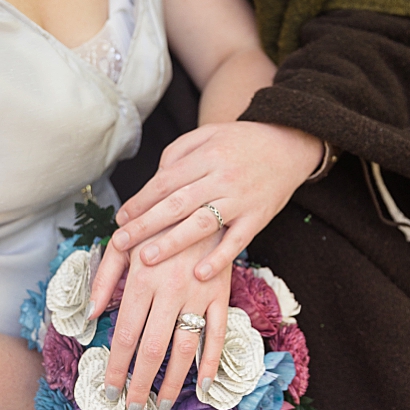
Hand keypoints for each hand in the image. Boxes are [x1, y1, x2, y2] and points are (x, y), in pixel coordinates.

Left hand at [89, 229, 231, 409]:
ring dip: (173, 380)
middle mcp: (169, 289)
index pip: (124, 333)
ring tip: (161, 404)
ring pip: (185, 347)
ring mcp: (198, 294)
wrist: (198, 202)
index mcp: (141, 279)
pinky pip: (218, 334)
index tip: (109, 390)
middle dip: (140, 383)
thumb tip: (88, 316)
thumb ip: (102, 279)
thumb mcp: (120, 243)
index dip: (116, 366)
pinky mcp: (221, 294)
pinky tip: (204, 385)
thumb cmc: (152, 225)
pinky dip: (212, 362)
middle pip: (151, 348)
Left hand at [108, 122, 320, 282]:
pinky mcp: (259, 217)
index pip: (165, 182)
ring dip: (172, 243)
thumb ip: (177, 154)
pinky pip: (237, 241)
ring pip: (202, 224)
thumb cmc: (239, 141)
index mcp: (205, 157)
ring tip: (147, 259)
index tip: (120, 219)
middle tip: (120, 242)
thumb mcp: (206, 135)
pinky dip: (219, 259)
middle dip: (145, 225)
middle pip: (177, 204)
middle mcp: (221, 178)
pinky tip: (199, 274)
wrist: (289, 144)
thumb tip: (153, 181)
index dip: (140, 201)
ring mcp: (241, 199)